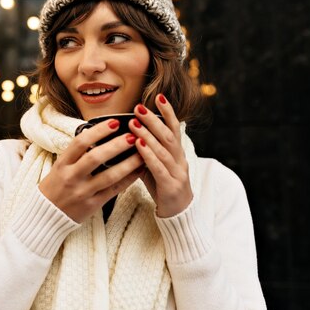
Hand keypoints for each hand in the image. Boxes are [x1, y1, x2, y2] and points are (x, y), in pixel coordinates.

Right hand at [38, 119, 144, 222]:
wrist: (46, 214)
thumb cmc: (56, 185)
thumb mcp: (60, 166)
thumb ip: (77, 153)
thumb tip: (99, 133)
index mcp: (62, 164)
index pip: (80, 142)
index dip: (98, 130)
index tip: (115, 122)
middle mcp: (72, 177)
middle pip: (96, 157)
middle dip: (116, 145)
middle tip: (132, 135)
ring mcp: (82, 192)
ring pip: (109, 176)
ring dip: (128, 163)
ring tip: (142, 152)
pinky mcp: (92, 205)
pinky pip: (114, 191)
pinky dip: (128, 179)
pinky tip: (139, 170)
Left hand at [130, 94, 192, 217]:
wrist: (178, 213)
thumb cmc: (163, 185)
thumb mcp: (156, 164)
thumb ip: (147, 149)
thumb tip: (129, 132)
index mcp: (177, 152)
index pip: (174, 127)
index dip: (168, 111)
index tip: (159, 96)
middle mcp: (180, 159)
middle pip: (168, 135)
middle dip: (154, 120)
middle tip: (139, 107)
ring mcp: (177, 172)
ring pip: (165, 149)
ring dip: (149, 135)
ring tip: (135, 123)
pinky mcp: (171, 186)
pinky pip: (159, 168)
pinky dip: (149, 155)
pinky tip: (139, 145)